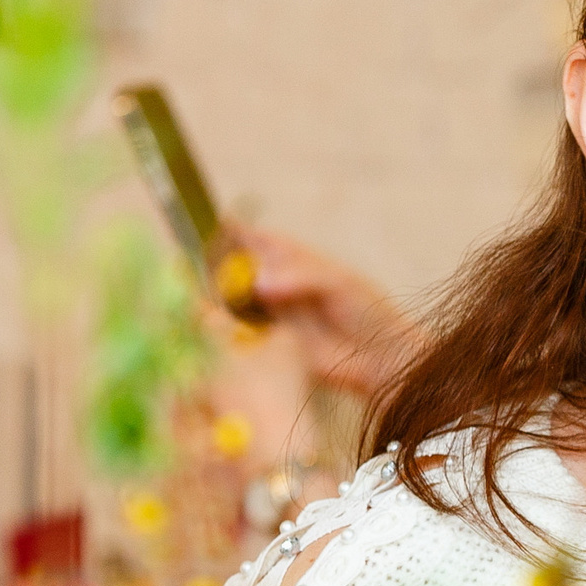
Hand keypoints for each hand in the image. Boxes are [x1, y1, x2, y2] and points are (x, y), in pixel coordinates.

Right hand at [219, 225, 424, 399]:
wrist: (382, 359)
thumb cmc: (368, 312)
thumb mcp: (339, 282)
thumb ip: (300, 276)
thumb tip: (258, 283)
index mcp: (299, 263)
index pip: (263, 241)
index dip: (239, 232)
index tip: (217, 226)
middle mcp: (280, 286)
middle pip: (240, 269)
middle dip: (220, 265)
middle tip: (204, 266)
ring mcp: (274, 315)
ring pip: (235, 301)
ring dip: (218, 296)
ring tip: (203, 291)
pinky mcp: (271, 345)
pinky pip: (242, 334)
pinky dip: (226, 328)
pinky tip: (213, 323)